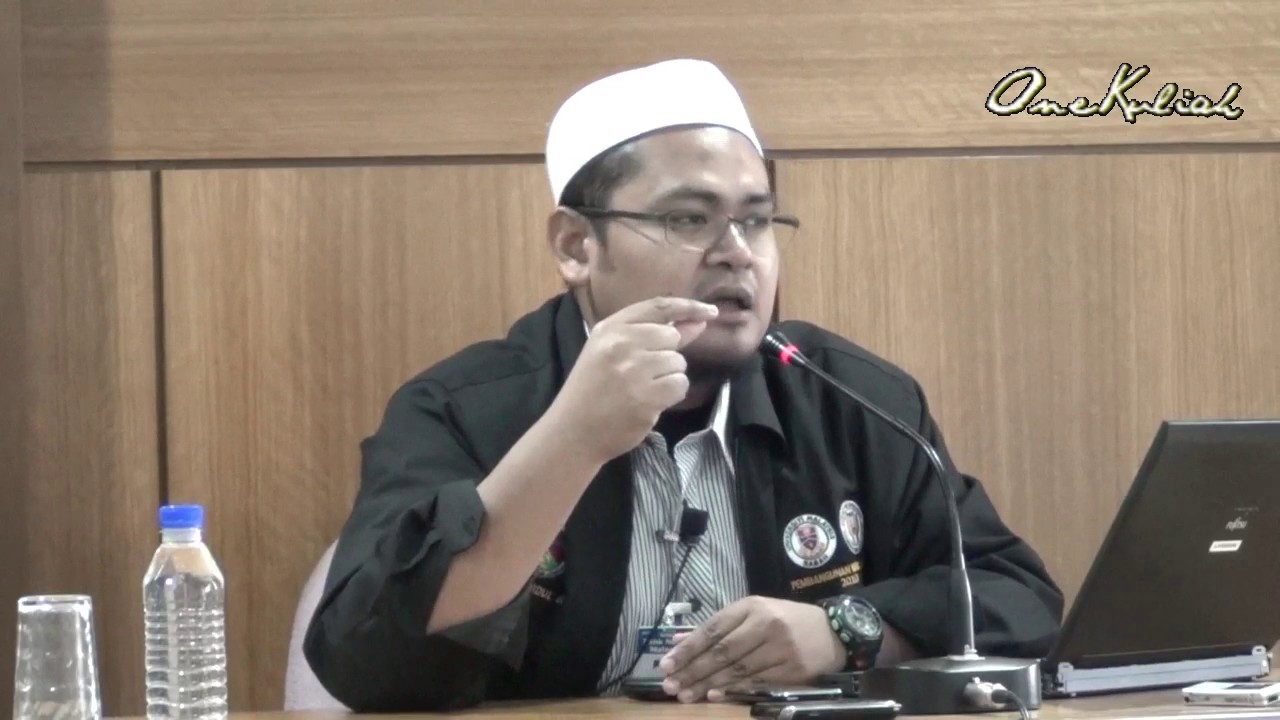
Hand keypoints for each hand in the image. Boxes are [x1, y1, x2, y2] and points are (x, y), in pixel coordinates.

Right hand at [549, 296, 718, 463]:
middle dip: (667, 354)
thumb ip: (652, 333)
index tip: (710, 312)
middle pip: (672, 336)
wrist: (573, 431)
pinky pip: (679, 385)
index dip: (688, 307)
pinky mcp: (646, 397)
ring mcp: (634, 371)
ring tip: (643, 389)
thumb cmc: (593, 389)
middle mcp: (621, 344)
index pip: (659, 307)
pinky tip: (651, 401)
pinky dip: (671, 394)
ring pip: (678, 363)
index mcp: (610, 328)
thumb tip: (699, 320)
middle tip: (643, 373)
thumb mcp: (611, 351)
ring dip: (668, 377)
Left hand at [656, 596, 845, 702]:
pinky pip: (757, 681)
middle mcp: (765, 623)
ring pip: (738, 669)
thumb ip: (716, 627)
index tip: (666, 664)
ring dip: (708, 683)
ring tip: (686, 696)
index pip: (713, 628)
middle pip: (722, 651)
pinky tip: (715, 695)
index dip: (688, 648)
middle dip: (693, 670)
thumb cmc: (785, 621)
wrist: (832, 631)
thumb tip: (678, 641)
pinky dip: (734, 689)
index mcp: (751, 606)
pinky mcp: (793, 668)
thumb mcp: (752, 614)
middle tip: (670, 686)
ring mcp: (781, 647)